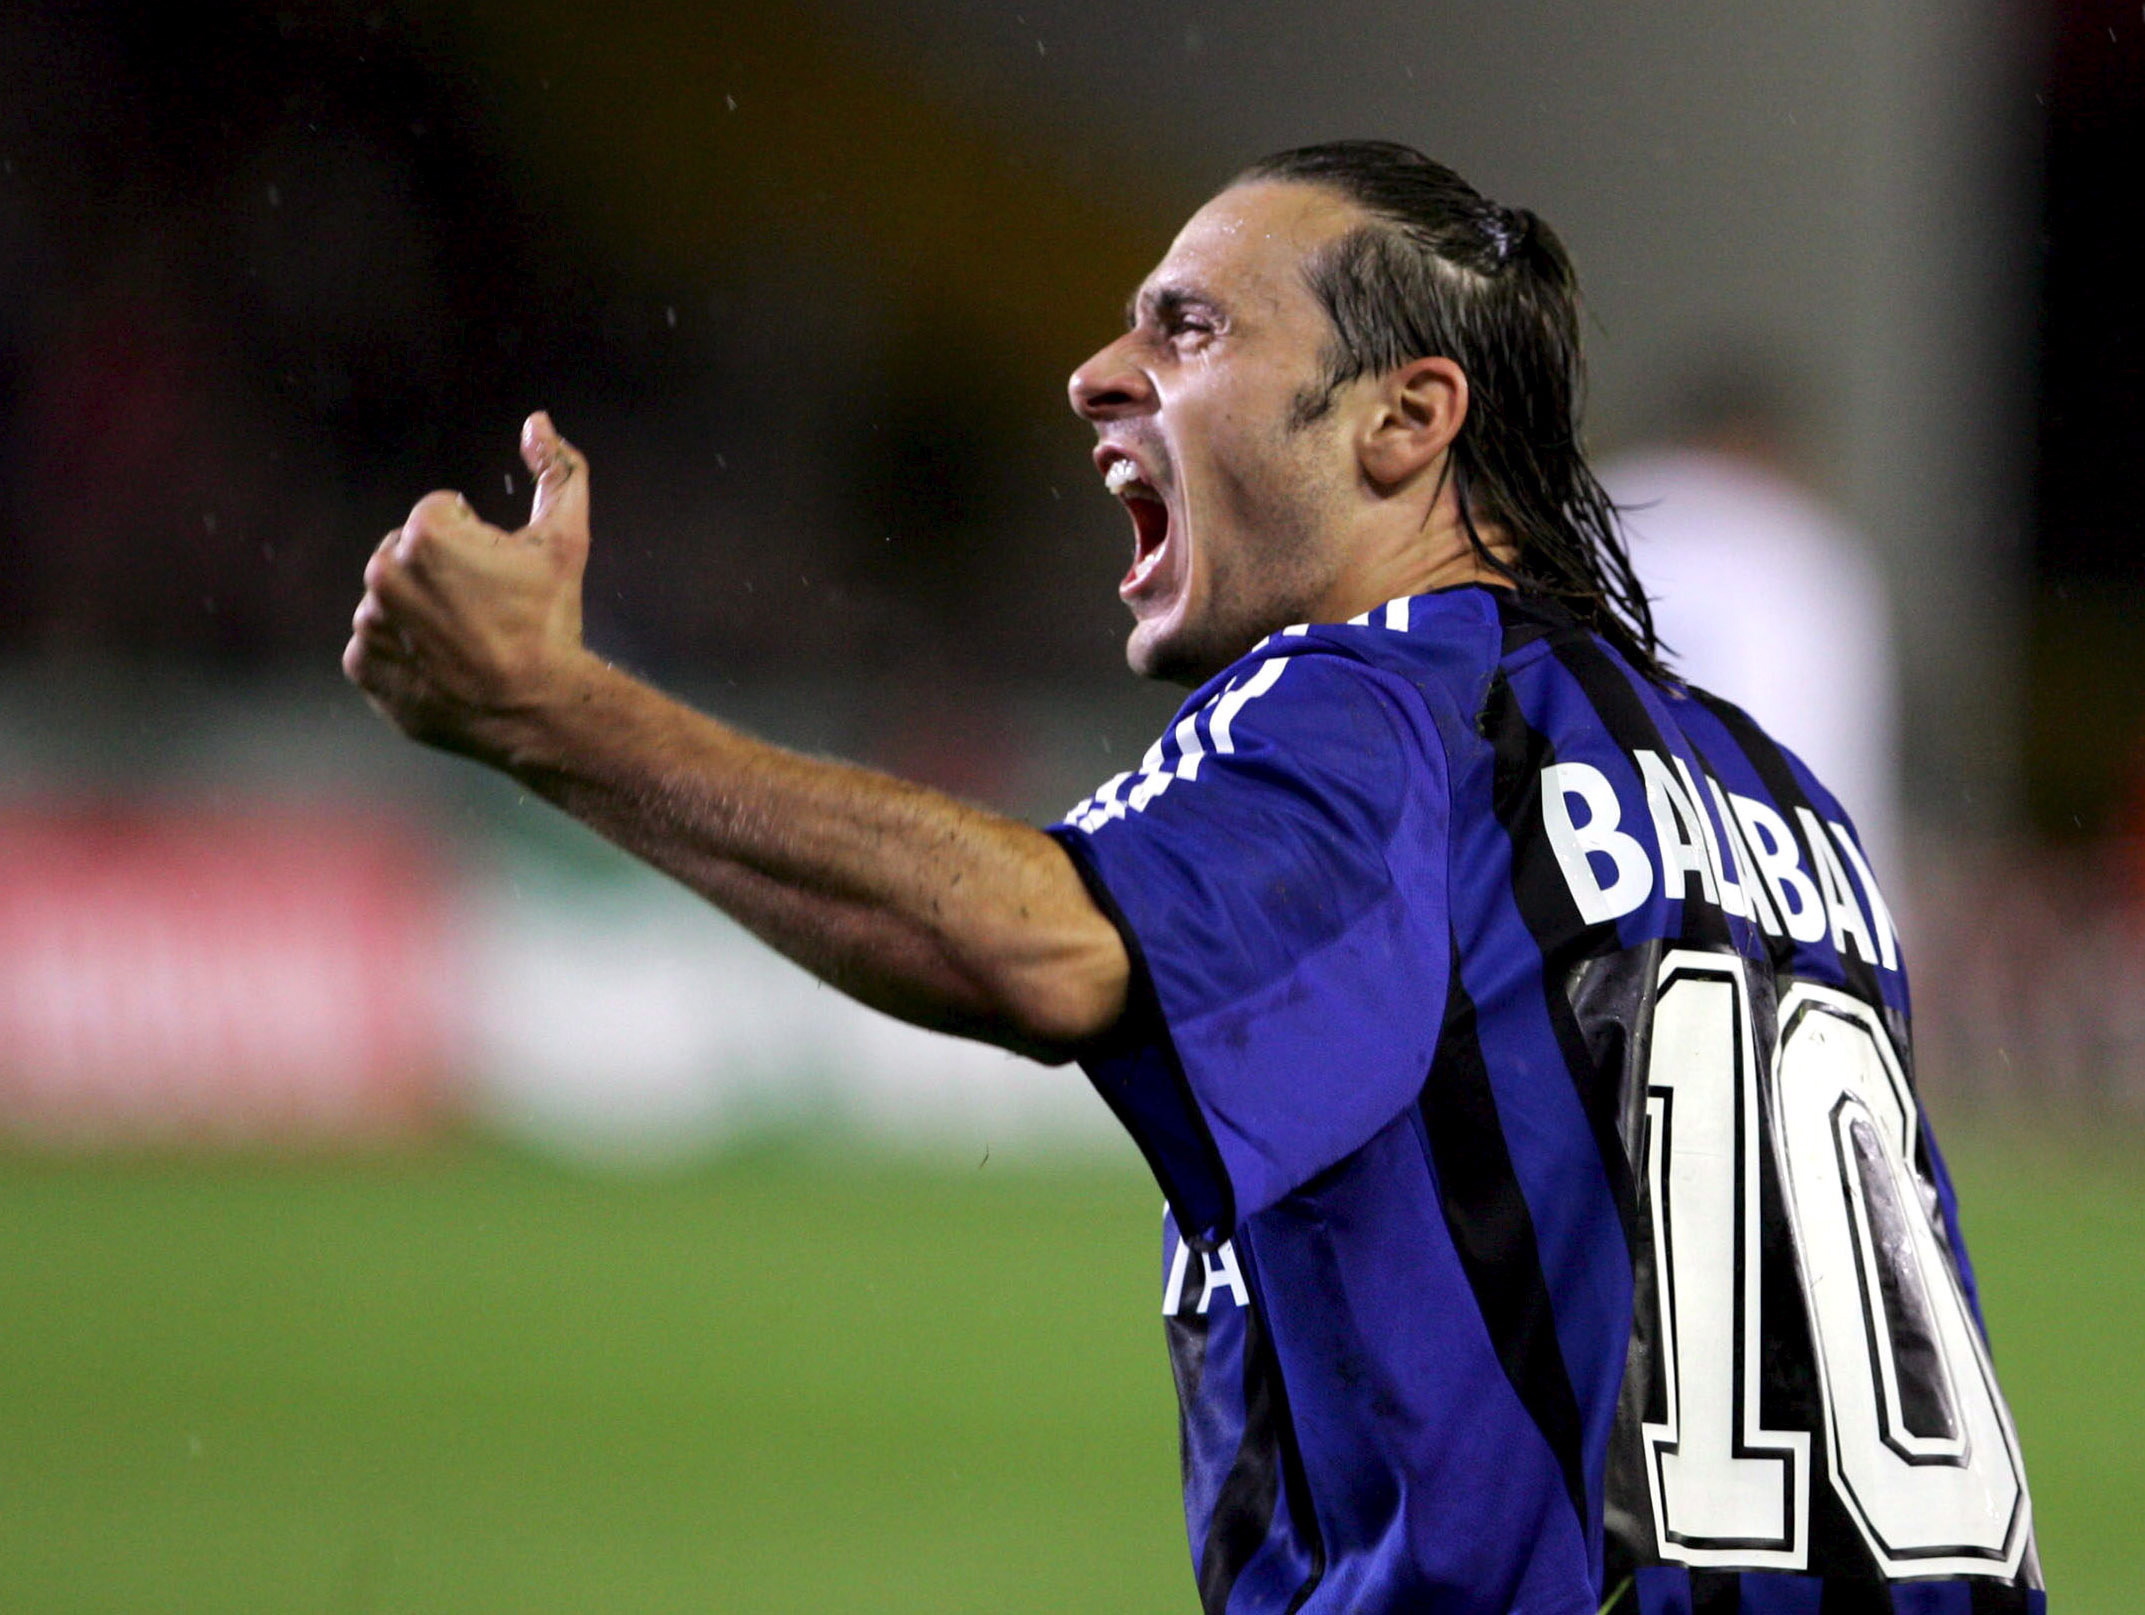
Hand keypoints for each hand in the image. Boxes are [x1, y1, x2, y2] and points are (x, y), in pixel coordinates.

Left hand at [345, 412, 593, 760]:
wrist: (537, 711)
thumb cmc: (552, 621)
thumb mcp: (567, 541)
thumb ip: (558, 471)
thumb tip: (537, 421)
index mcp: (424, 533)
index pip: (443, 516)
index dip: (481, 545)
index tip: (501, 583)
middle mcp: (382, 572)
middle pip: (410, 555)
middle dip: (444, 576)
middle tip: (487, 615)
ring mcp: (368, 622)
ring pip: (394, 600)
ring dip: (423, 614)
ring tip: (467, 644)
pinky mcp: (362, 665)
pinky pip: (380, 645)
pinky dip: (406, 655)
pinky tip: (445, 668)